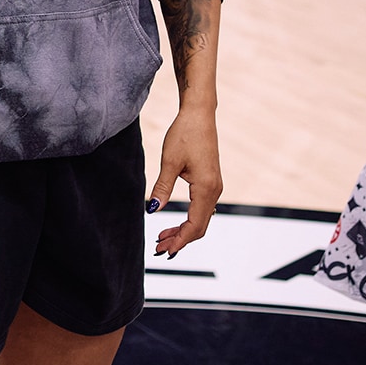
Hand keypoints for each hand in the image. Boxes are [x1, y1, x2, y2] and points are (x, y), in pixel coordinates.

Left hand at [150, 106, 220, 257]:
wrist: (199, 115)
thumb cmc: (184, 134)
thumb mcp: (169, 162)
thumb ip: (162, 188)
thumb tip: (151, 210)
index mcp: (206, 188)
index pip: (194, 225)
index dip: (179, 240)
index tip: (162, 249)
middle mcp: (214, 191)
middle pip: (199, 226)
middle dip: (180, 239)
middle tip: (158, 247)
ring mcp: (214, 187)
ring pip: (201, 219)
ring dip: (183, 230)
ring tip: (162, 237)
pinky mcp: (210, 182)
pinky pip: (202, 209)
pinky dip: (189, 219)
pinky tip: (175, 222)